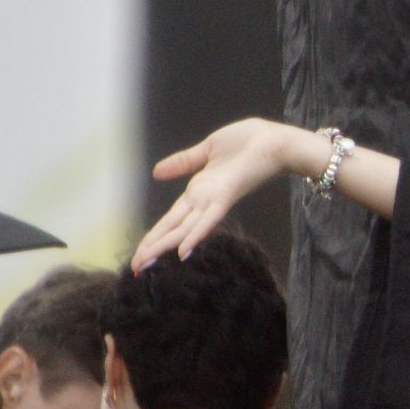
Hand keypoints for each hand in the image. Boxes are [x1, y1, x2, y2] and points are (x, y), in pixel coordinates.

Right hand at [133, 119, 296, 270]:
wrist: (276, 141)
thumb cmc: (249, 142)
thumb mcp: (208, 149)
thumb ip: (184, 162)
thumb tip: (156, 172)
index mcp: (199, 190)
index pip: (172, 217)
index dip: (155, 233)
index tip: (140, 251)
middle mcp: (204, 200)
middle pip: (173, 228)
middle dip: (152, 247)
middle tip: (133, 268)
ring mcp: (214, 200)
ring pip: (184, 228)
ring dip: (163, 246)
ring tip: (144, 263)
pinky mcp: (226, 196)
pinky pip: (208, 219)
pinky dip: (195, 234)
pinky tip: (182, 252)